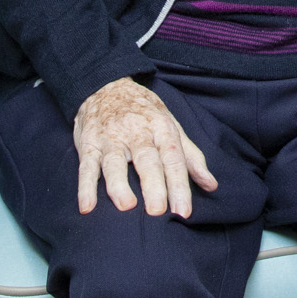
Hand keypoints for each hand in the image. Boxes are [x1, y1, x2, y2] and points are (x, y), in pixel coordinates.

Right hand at [74, 77, 218, 216]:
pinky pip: (86, 166)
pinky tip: (87, 206)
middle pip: (146, 160)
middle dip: (153, 185)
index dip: (179, 185)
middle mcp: (136, 132)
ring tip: (126, 206)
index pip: (174, 158)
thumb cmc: (144, 112)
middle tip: (158, 211)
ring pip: (115, 162)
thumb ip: (190, 157)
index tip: (184, 212)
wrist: (106, 85)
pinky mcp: (88, 144)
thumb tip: (211, 185)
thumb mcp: (171, 126)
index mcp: (161, 128)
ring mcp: (111, 138)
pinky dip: (85, 187)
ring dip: (119, 185)